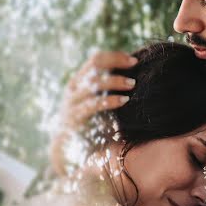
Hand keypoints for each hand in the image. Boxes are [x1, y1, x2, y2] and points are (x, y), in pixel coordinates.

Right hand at [50, 51, 136, 175]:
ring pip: (95, 83)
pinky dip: (110, 100)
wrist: (69, 149)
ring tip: (132, 85)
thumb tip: (135, 77)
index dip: (115, 56)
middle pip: (95, 64)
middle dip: (117, 62)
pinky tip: (124, 100)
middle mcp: (74, 87)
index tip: (134, 61)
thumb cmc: (91, 124)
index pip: (97, 59)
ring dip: (116, 81)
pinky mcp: (75, 117)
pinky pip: (94, 104)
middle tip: (135, 66)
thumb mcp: (99, 103)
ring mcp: (73, 101)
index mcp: (80, 81)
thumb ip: (109, 90)